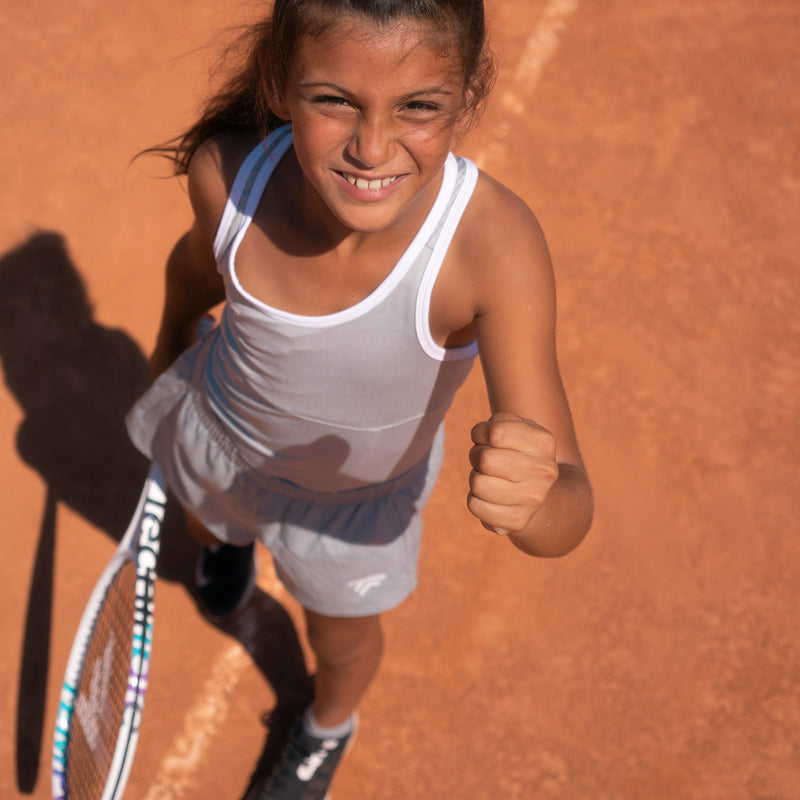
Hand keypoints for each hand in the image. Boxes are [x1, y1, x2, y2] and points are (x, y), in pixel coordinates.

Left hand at [467, 411, 559, 535]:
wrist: (540, 493)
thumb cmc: (518, 452)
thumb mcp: (516, 428)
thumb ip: (498, 422)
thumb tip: (481, 435)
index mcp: (543, 442)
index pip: (495, 432)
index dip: (480, 433)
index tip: (485, 438)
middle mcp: (543, 471)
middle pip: (484, 459)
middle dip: (476, 455)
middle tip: (485, 460)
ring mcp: (533, 499)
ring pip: (477, 484)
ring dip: (476, 478)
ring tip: (489, 478)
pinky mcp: (518, 521)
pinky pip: (475, 506)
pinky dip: (475, 500)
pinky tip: (490, 497)